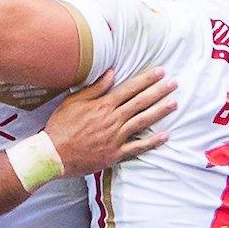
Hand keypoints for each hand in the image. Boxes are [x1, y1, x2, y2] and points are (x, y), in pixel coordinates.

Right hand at [45, 69, 175, 175]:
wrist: (53, 155)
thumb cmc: (61, 126)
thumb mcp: (74, 101)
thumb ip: (95, 88)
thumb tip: (112, 72)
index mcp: (103, 105)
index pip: (129, 88)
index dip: (146, 79)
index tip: (160, 72)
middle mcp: (112, 120)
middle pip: (140, 102)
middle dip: (159, 91)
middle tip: (174, 83)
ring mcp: (115, 138)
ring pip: (142, 121)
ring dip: (159, 111)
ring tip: (174, 103)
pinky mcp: (115, 154)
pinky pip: (137, 147)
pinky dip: (152, 142)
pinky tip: (165, 136)